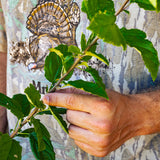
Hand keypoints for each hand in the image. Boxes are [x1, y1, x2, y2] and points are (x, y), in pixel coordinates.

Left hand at [43, 88, 159, 156]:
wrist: (132, 117)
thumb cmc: (115, 103)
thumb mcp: (98, 92)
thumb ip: (76, 91)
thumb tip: (57, 93)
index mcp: (102, 107)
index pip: (71, 101)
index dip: (56, 99)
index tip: (46, 98)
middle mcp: (102, 125)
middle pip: (69, 116)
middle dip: (73, 110)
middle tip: (85, 109)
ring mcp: (100, 141)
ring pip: (71, 130)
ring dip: (76, 123)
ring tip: (89, 119)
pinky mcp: (99, 151)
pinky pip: (77, 140)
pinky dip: (81, 132)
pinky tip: (91, 128)